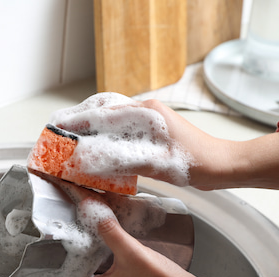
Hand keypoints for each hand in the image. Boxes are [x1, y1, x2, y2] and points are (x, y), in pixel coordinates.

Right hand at [51, 94, 278, 190]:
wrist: (225, 165)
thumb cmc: (197, 163)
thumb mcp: (157, 164)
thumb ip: (120, 160)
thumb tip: (86, 161)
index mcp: (145, 112)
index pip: (100, 113)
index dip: (73, 122)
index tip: (53, 130)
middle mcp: (144, 110)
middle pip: (100, 109)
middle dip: (75, 121)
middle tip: (54, 134)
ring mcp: (148, 118)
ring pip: (109, 117)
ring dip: (88, 127)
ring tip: (68, 139)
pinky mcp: (151, 130)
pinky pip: (119, 127)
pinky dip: (102, 134)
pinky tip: (94, 147)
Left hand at [72, 201, 241, 276]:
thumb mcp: (131, 252)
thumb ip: (110, 231)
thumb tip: (93, 213)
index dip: (56, 273)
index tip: (49, 260)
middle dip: (77, 265)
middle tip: (71, 246)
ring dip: (95, 268)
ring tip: (93, 248)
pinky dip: (111, 272)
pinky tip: (118, 258)